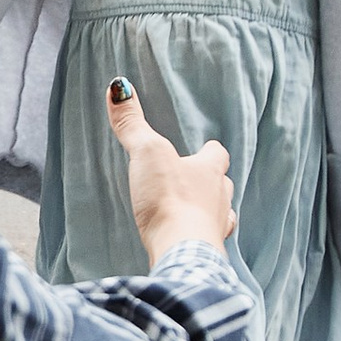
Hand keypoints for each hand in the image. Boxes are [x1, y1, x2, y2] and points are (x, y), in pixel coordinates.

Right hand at [103, 77, 233, 259]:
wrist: (180, 250)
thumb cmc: (170, 199)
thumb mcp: (147, 152)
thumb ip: (132, 124)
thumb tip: (118, 88)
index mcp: (210, 171)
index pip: (218, 154)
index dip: (210, 150)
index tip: (204, 146)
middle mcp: (220, 198)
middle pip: (222, 184)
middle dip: (210, 181)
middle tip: (195, 179)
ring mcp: (215, 228)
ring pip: (220, 214)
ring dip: (208, 210)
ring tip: (194, 210)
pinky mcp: (205, 252)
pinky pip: (206, 242)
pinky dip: (198, 239)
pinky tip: (186, 241)